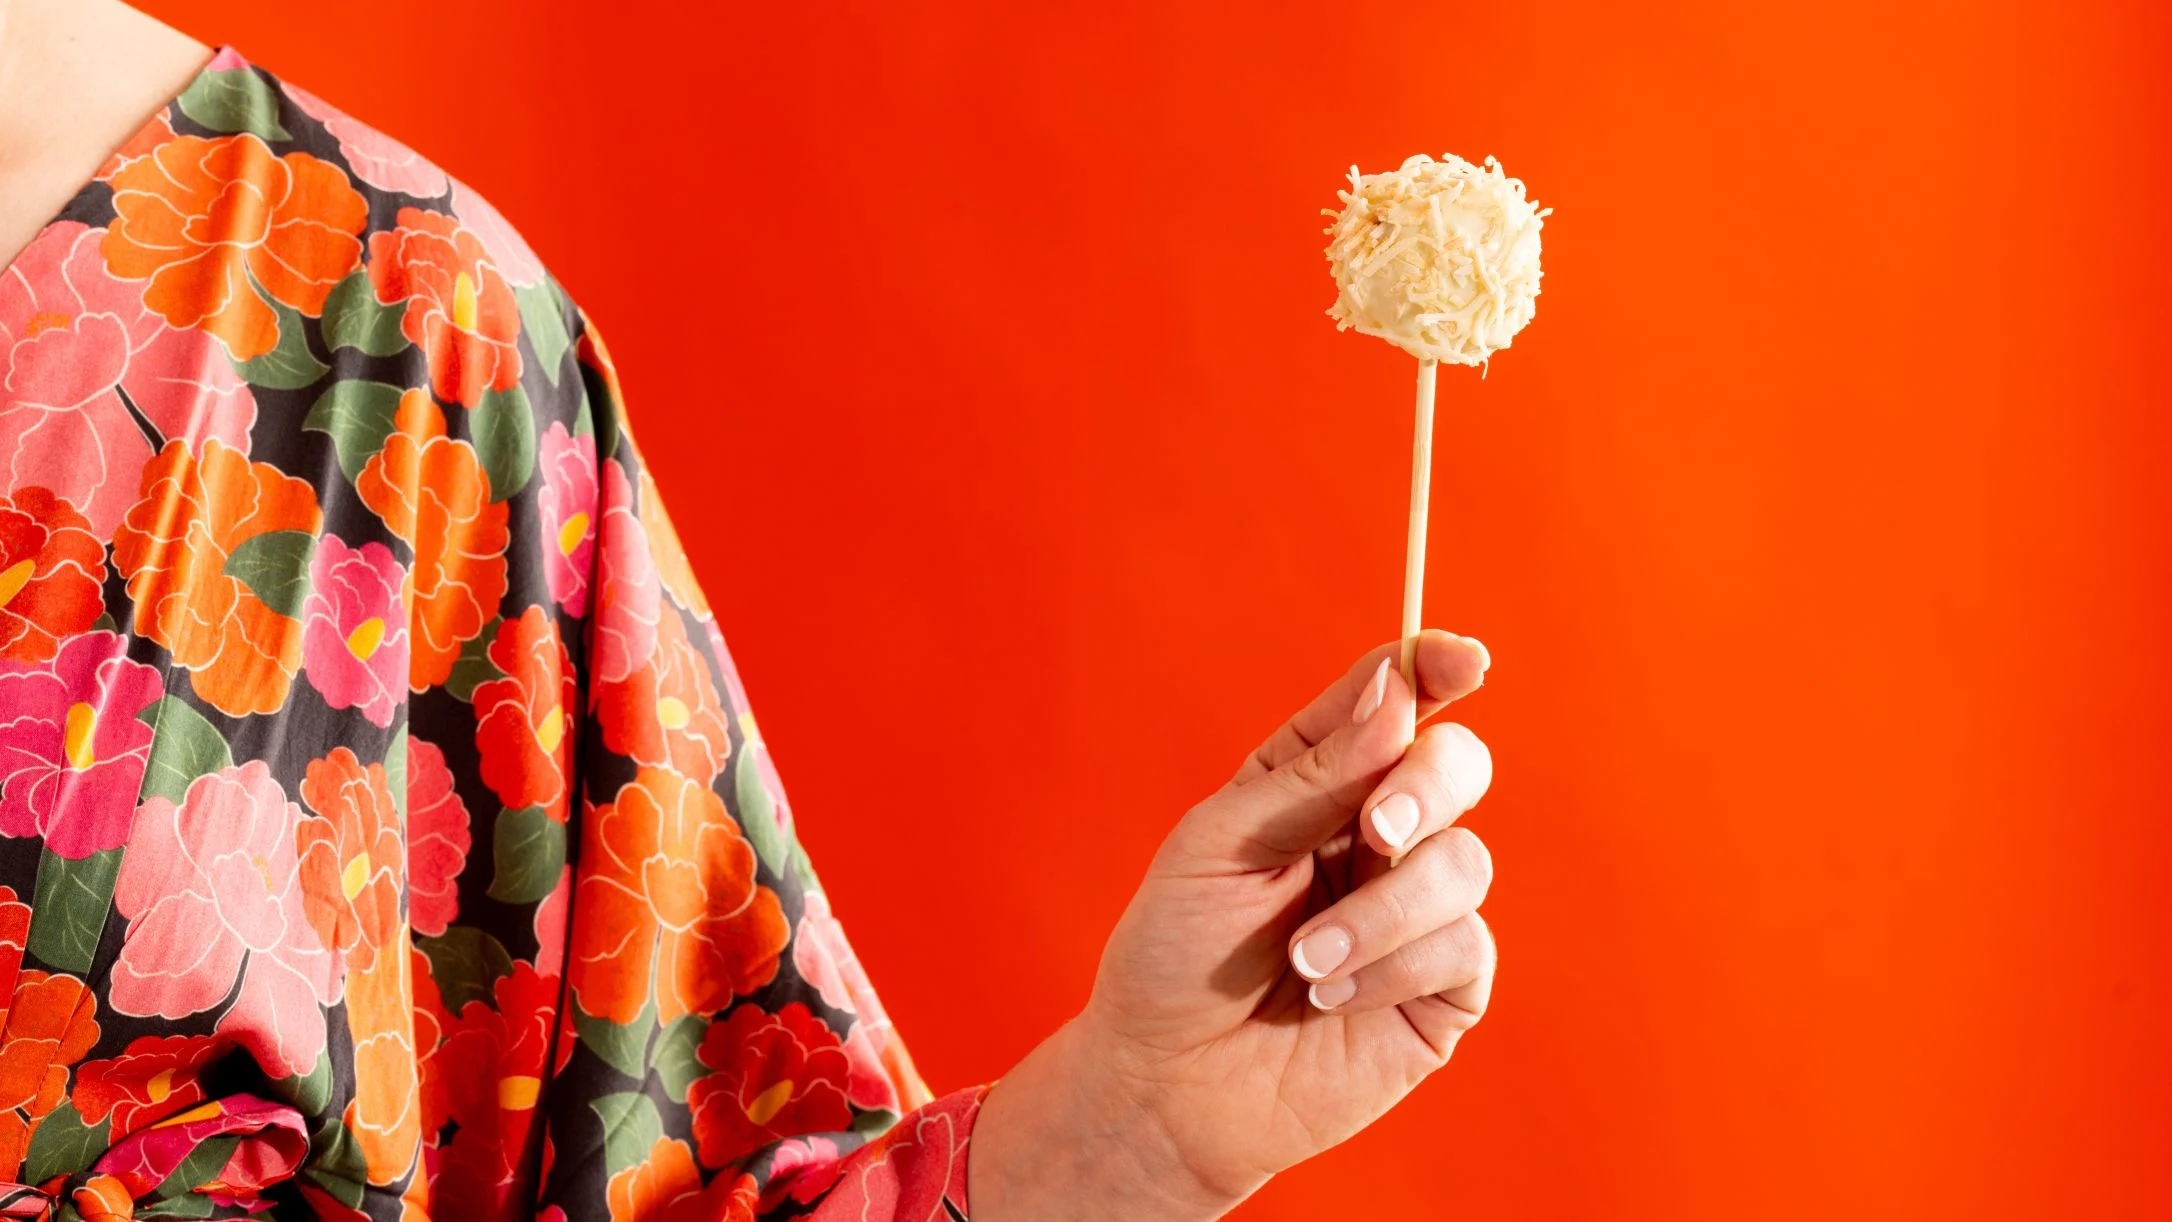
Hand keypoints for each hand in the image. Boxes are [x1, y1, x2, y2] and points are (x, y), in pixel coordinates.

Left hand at [972, 630, 1497, 1218]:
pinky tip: (1332, 995)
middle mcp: (1380, 835)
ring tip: (1306, 960)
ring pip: (1465, 862)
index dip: (1436, 669)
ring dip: (1384, 909)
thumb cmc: (1176, 955)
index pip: (1395, 702)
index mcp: (1321, 780)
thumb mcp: (1222, 843)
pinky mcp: (1443, 987)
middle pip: (1458, 765)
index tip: (1465, 659)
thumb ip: (1312, 772)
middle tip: (1377, 828)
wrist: (1167, 1084)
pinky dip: (1394, 966)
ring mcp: (1418, 910)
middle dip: (1426, 787)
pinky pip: (1464, 946)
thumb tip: (1397, 693)